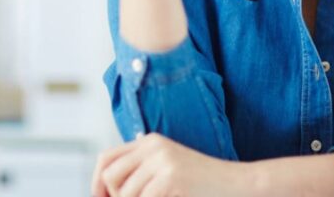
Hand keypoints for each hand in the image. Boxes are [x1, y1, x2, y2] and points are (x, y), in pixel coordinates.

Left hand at [91, 133, 251, 196]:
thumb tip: (105, 192)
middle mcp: (153, 146)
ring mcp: (163, 160)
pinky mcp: (172, 176)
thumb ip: (140, 174)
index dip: (96, 183)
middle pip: (110, 176)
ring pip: (126, 193)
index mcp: (148, 142)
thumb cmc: (200, 185)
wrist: (236, 184)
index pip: (105, 159)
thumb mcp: (166, 171)